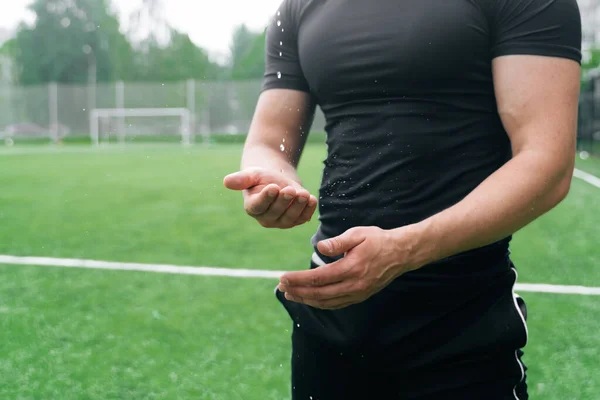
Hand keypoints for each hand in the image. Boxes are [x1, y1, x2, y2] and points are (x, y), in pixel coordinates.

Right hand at [223, 167, 317, 228]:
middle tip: (291, 189)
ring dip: (298, 206)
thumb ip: (241, 179)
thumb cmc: (262, 177)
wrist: (277, 179)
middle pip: (276, 212)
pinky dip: (308, 210)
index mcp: (252, 207)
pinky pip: (302, 218)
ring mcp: (281, 221)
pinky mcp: (295, 220)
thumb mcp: (252, 175)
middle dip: (284, 201)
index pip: (259, 206)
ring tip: (304, 193)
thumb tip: (226, 181)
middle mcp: (266, 218)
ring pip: (290, 218)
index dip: (267, 198)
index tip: (274, 187)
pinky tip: (312, 199)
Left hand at [277, 226, 421, 308]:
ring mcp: (358, 293)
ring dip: (306, 300)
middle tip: (281, 287)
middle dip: (298, 291)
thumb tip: (320, 247)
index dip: (298, 280)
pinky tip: (310, 299)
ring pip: (326, 302)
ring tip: (290, 294)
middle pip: (319, 293)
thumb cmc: (378, 240)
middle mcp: (354, 285)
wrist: (401, 253)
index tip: (283, 278)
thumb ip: (338, 242)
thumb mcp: (358, 234)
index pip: (318, 278)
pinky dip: (320, 303)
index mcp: (351, 268)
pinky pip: (336, 304)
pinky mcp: (360, 296)